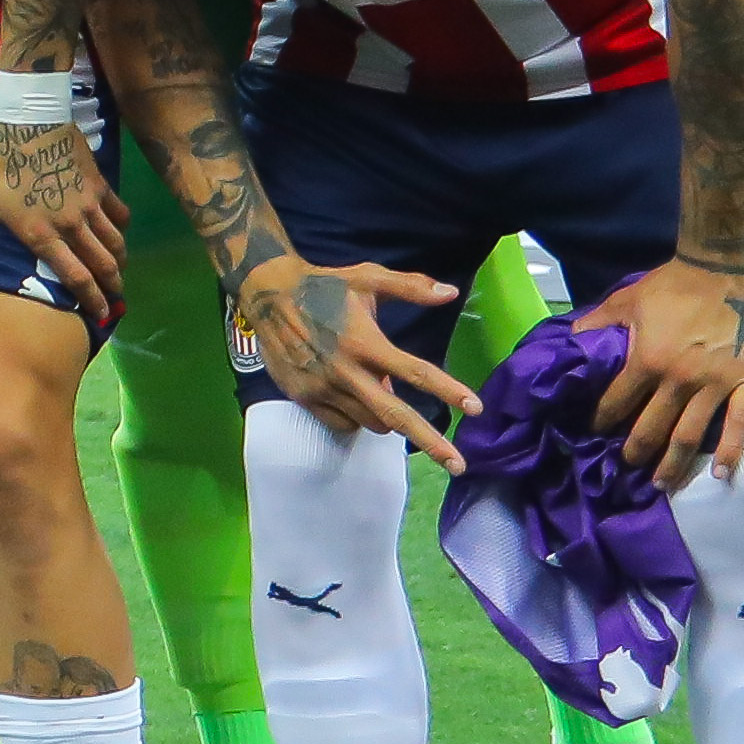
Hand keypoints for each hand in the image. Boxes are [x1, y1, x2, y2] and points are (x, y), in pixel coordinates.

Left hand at [0, 114, 125, 329]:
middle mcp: (71, 225)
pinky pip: (119, 212)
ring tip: (118, 270)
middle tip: (115, 298)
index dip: (91, 300)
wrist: (26, 121)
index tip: (101, 315)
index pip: (75, 278)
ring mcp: (89, 205)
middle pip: (104, 265)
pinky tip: (118, 230)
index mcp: (41, 235)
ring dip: (120, 260)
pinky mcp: (100, 185)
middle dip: (112, 286)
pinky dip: (122, 226)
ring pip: (116, 242)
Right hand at [235, 255, 479, 464]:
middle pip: (396, 416)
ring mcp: (323, 388)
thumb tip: (451, 293)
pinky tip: (357, 400)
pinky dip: (358, 418)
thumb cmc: (324, 284)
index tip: (476, 408)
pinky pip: (342, 423)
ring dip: (389, 421)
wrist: (268, 293)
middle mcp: (346, 371)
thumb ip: (411, 287)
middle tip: (458, 465)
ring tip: (387, 400)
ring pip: (371, 422)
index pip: (416, 372)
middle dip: (431, 443)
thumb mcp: (368, 277)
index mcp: (365, 342)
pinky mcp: (305, 396)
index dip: (448, 390)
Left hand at [586, 258, 743, 490]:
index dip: (603, 421)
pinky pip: (739, 423)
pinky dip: (730, 451)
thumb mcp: (627, 300)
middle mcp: (678, 380)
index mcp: (647, 360)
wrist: (726, 269)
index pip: (617, 402)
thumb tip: (569, 338)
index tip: (594, 437)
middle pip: (652, 427)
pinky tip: (720, 473)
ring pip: (691, 434)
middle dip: (636, 452)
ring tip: (663, 485)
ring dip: (675, 463)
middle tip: (626, 469)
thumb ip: (598, 322)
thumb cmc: (674, 284)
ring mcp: (715, 384)